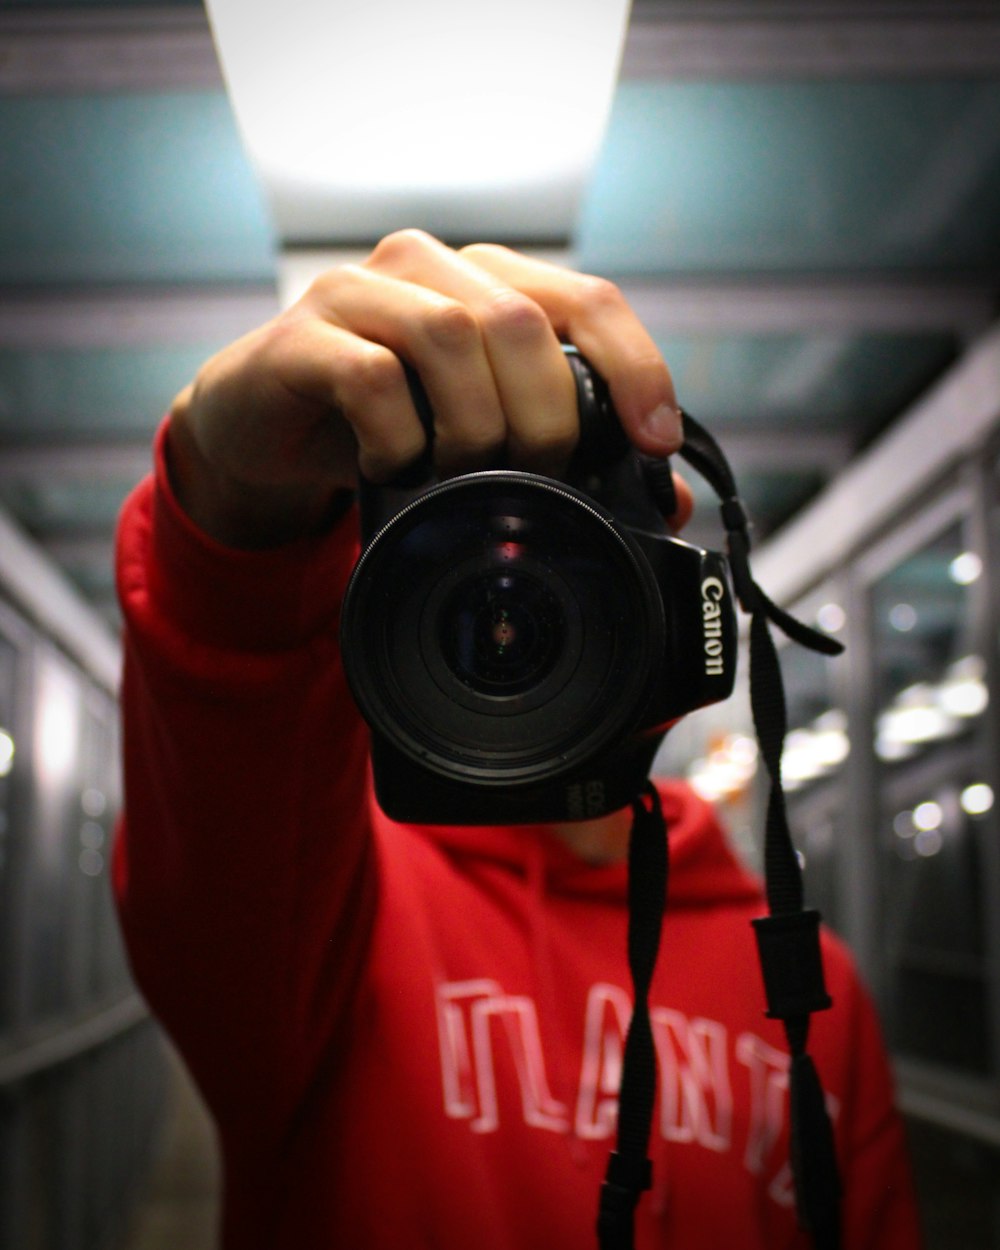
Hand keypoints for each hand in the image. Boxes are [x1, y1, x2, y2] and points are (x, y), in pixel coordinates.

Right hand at [167, 230, 684, 547]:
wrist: (263, 428)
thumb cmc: (381, 424)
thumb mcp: (481, 441)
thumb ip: (568, 457)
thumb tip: (664, 502)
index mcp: (487, 281)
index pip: (587, 299)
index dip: (636, 367)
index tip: (656, 443)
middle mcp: (429, 268)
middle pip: (522, 321)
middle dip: (547, 417)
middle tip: (538, 478)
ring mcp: (359, 293)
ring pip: (449, 336)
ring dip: (475, 426)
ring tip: (465, 476)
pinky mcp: (301, 337)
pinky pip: (368, 376)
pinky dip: (398, 436)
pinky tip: (395, 467)